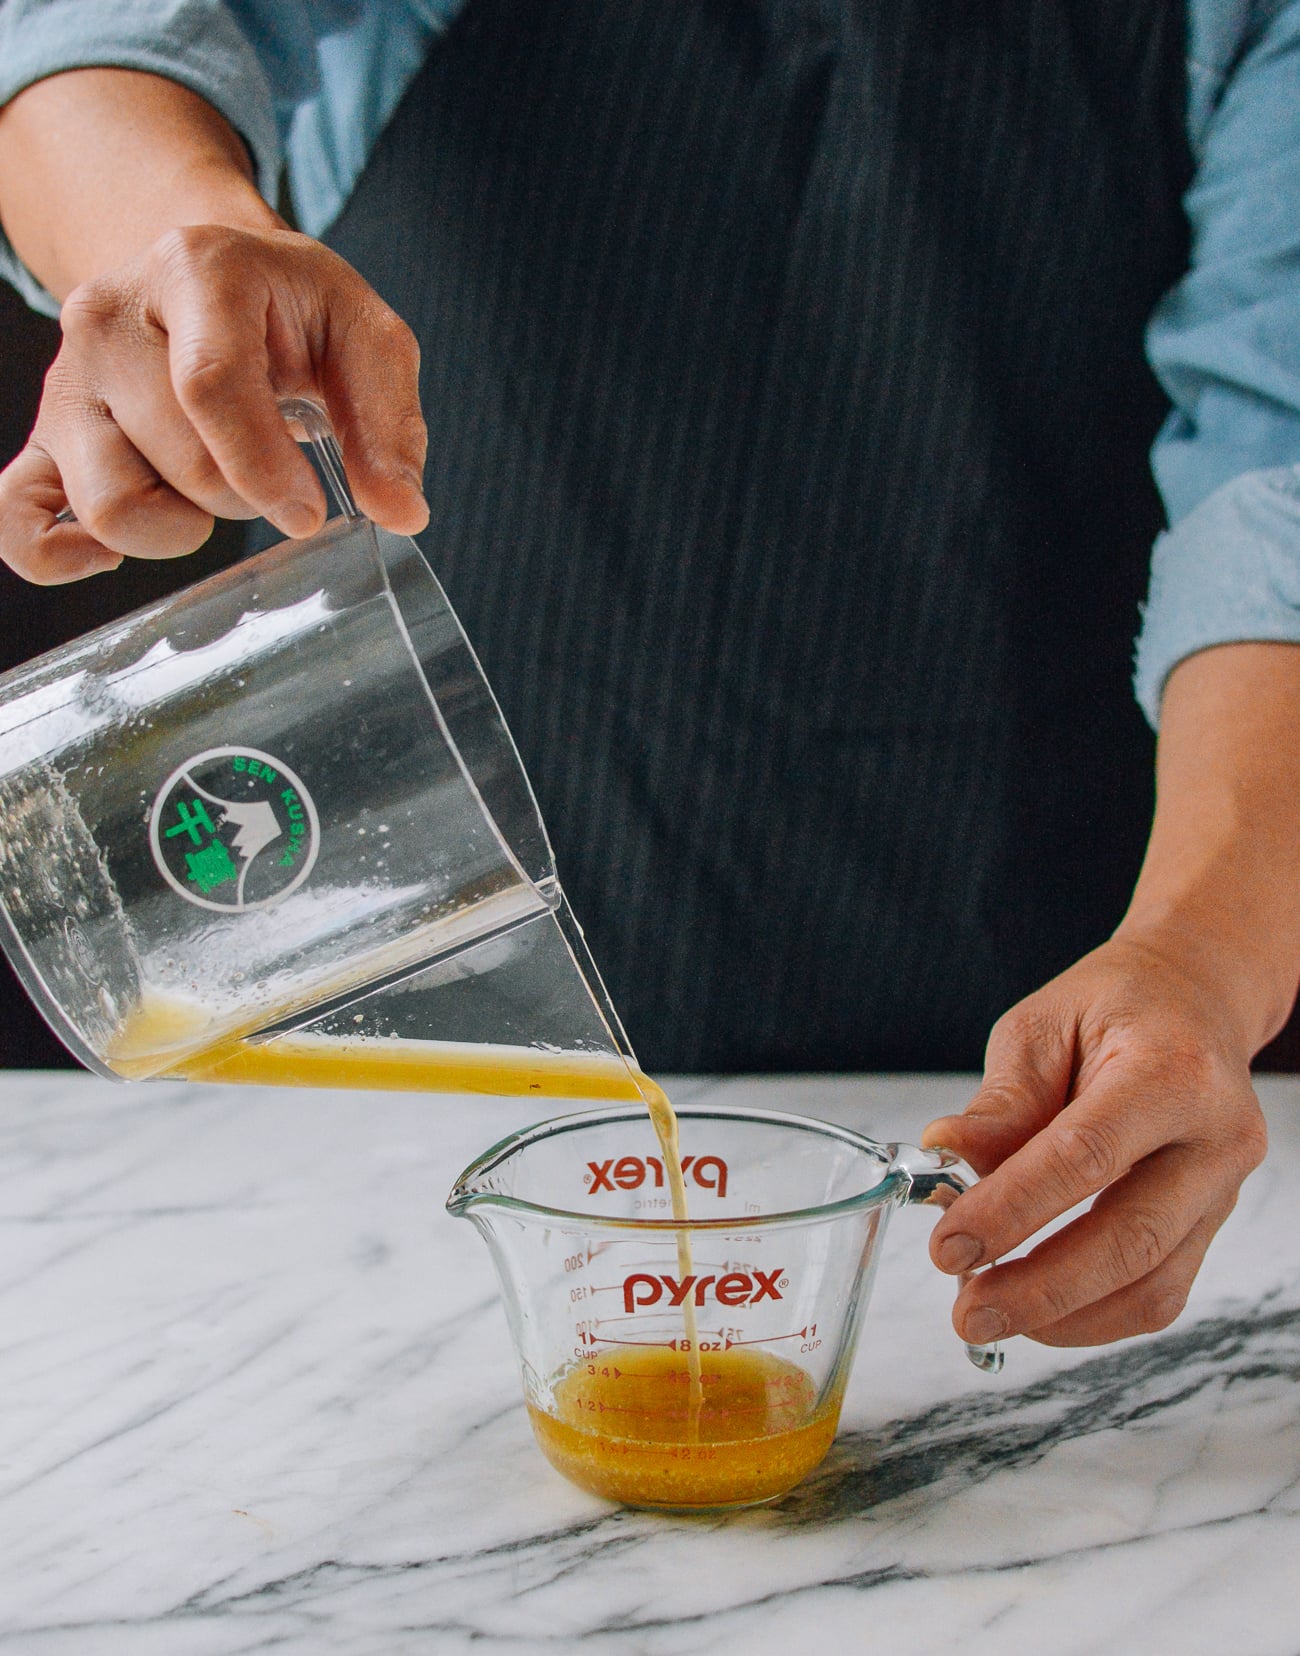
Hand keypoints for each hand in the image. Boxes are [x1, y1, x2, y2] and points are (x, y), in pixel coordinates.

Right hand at [0, 222, 427, 583]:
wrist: (206, 278)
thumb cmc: (291, 311)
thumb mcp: (364, 336)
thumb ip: (389, 423)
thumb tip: (400, 512)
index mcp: (194, 271)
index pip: (209, 385)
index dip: (263, 468)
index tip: (306, 514)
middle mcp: (108, 318)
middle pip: (176, 461)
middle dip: (243, 493)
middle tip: (269, 465)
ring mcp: (66, 382)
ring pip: (109, 504)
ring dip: (179, 526)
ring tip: (209, 486)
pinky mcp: (43, 437)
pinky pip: (16, 519)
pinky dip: (63, 556)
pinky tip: (112, 554)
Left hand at [921, 935, 1269, 1346]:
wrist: (1193, 1000)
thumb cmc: (1113, 1007)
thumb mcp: (1041, 1027)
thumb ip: (1002, 1101)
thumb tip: (946, 1156)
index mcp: (1171, 1071)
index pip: (1086, 1156)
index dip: (1012, 1209)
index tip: (949, 1246)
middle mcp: (1214, 1137)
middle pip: (1129, 1239)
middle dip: (1039, 1290)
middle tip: (966, 1312)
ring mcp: (1224, 1187)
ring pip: (1153, 1285)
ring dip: (1064, 1317)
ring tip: (989, 1312)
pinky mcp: (1214, 1222)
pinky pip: (1161, 1293)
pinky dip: (1094, 1317)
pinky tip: (1037, 1310)